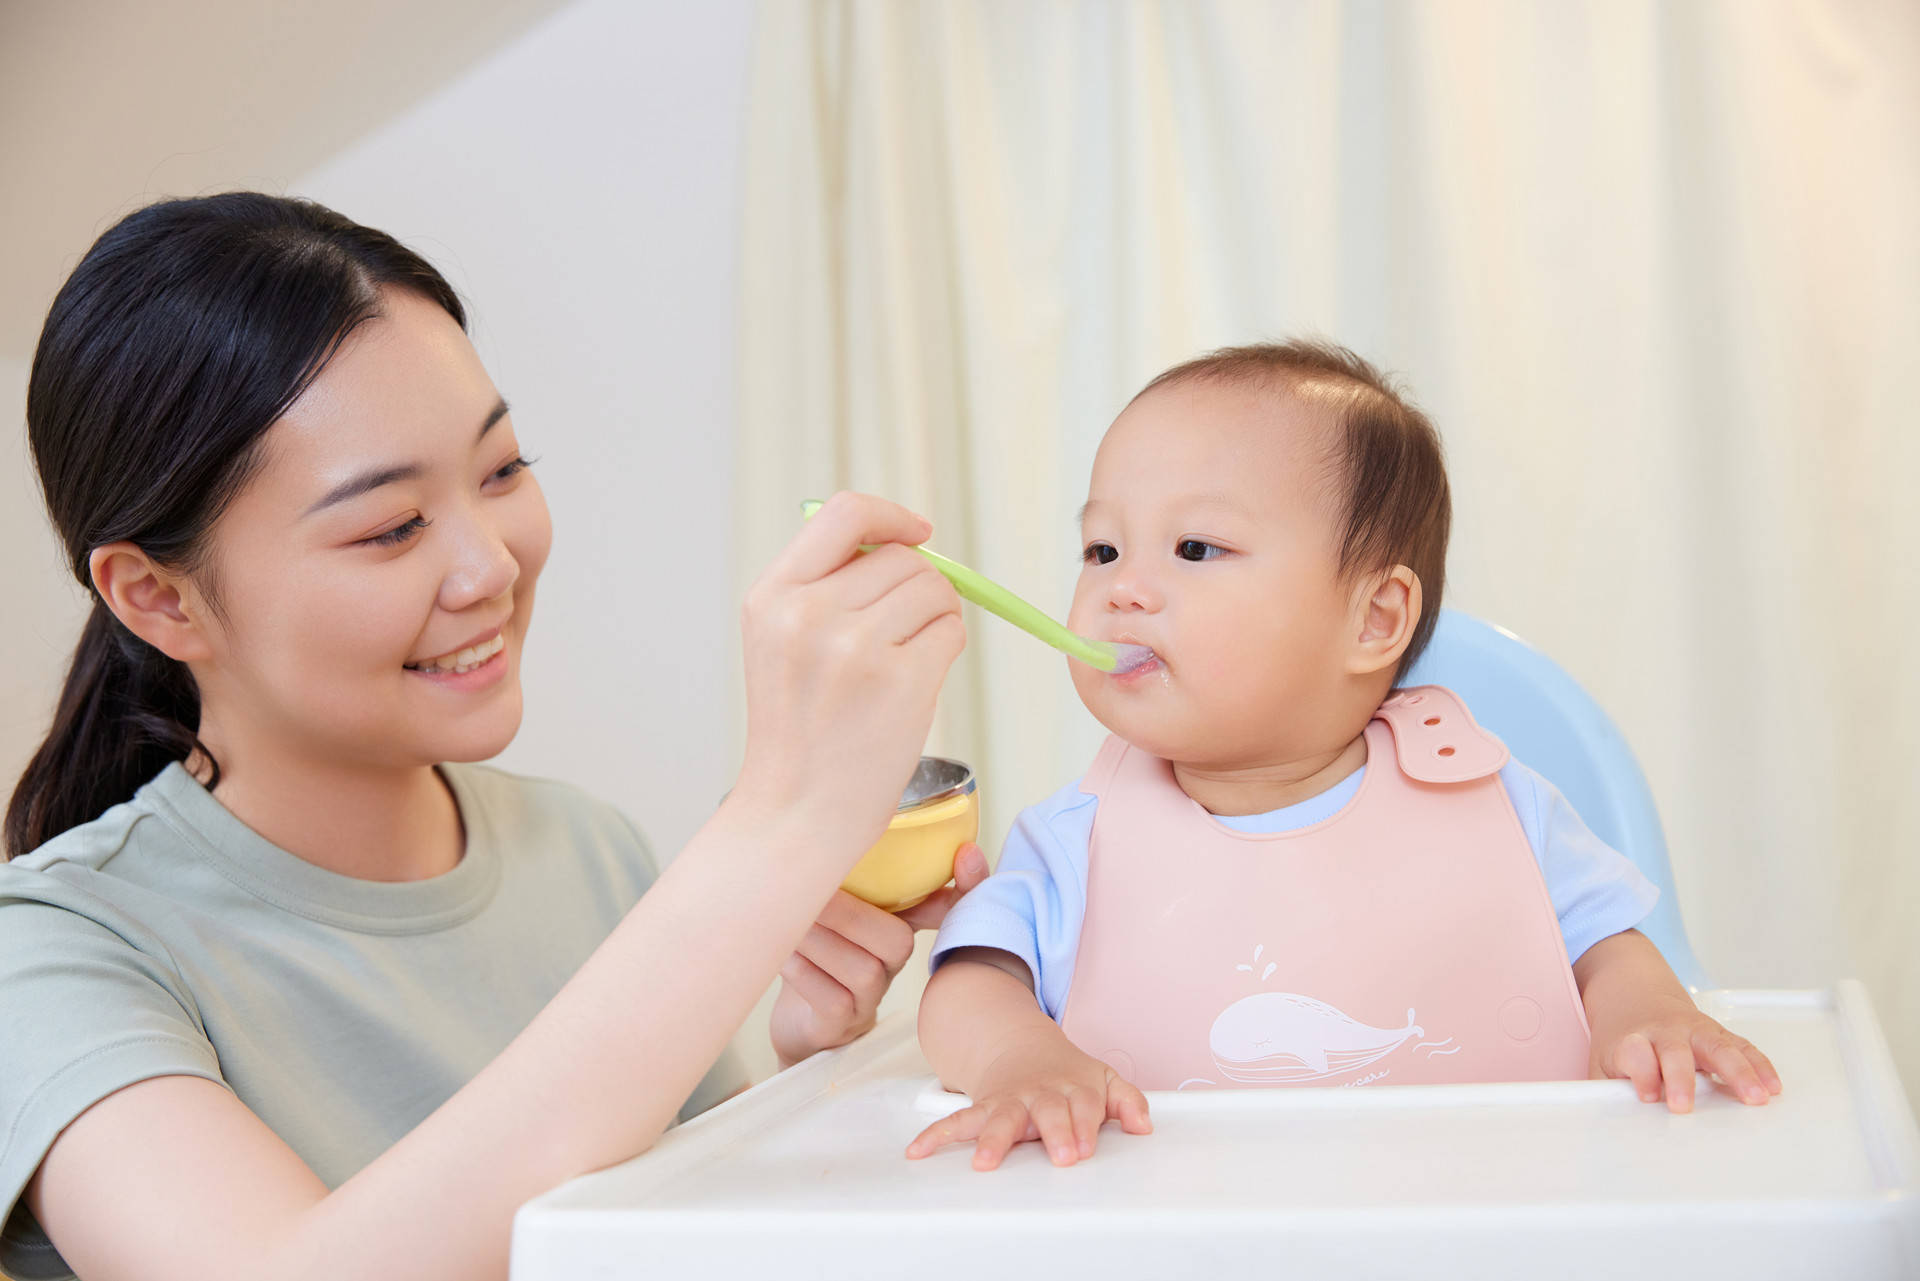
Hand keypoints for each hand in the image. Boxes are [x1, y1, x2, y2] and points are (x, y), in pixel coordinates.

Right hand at [733, 491, 965, 859]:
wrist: (796, 814)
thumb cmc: (800, 733)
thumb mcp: (782, 644)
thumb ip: (826, 587)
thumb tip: (905, 541)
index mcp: (772, 596)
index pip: (843, 512)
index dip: (891, 516)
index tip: (917, 533)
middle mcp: (808, 613)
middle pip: (902, 557)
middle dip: (921, 585)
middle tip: (910, 628)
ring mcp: (856, 647)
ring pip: (935, 591)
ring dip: (938, 618)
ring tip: (909, 659)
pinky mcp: (902, 682)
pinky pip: (951, 632)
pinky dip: (947, 649)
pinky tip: (918, 681)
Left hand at [770, 843, 988, 1067]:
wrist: (797, 1017)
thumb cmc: (816, 949)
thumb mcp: (833, 906)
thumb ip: (843, 874)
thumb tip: (827, 825)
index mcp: (898, 924)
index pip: (948, 906)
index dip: (968, 883)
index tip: (966, 853)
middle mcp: (893, 963)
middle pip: (898, 941)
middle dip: (850, 915)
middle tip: (808, 896)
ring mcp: (870, 998)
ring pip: (863, 971)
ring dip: (820, 943)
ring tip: (790, 926)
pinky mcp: (843, 1025)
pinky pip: (835, 1001)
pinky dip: (806, 975)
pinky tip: (786, 957)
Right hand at [905, 1028, 1151, 1170]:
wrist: (1021, 1046)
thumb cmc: (1067, 1075)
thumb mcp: (1103, 1080)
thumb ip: (1128, 1101)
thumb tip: (1144, 1126)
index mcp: (1073, 1087)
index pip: (1084, 1105)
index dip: (1085, 1125)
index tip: (1085, 1146)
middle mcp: (1040, 1093)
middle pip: (1048, 1110)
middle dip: (1054, 1132)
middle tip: (1060, 1155)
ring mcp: (1009, 1100)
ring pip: (1001, 1117)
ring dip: (992, 1139)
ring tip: (983, 1161)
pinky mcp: (983, 1108)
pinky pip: (957, 1120)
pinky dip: (936, 1135)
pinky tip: (919, 1151)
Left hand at [1591, 994, 1782, 1112]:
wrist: (1635, 997)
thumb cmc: (1622, 1041)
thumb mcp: (1603, 1063)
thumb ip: (1606, 1092)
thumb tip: (1613, 1126)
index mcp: (1632, 1041)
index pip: (1634, 1053)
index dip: (1641, 1073)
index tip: (1648, 1096)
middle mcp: (1664, 1032)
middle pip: (1675, 1051)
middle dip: (1680, 1078)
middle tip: (1684, 1107)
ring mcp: (1694, 1030)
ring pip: (1718, 1046)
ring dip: (1738, 1072)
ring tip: (1756, 1098)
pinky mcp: (1718, 1033)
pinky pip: (1742, 1047)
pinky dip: (1759, 1065)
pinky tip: (1772, 1086)